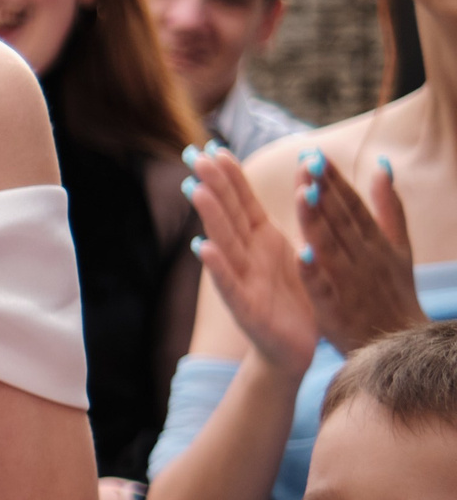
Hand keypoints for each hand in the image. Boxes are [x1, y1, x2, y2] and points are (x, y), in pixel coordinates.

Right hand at [185, 143, 317, 377]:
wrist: (293, 350)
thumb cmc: (295, 300)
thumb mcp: (297, 252)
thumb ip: (296, 218)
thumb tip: (304, 179)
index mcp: (262, 241)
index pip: (243, 202)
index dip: (229, 176)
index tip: (214, 149)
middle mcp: (247, 256)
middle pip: (228, 216)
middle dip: (213, 186)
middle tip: (195, 158)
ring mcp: (243, 281)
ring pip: (224, 243)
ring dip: (210, 217)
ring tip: (197, 191)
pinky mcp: (246, 309)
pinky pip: (230, 285)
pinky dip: (217, 267)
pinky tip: (205, 249)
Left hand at [297, 149, 425, 353]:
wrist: (399, 345)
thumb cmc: (393, 291)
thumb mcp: (398, 248)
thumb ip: (388, 208)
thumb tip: (383, 165)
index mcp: (376, 243)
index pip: (352, 206)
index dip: (335, 181)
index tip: (315, 155)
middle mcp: (365, 259)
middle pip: (342, 222)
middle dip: (326, 192)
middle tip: (307, 162)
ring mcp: (352, 285)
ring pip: (332, 249)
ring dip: (318, 223)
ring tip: (304, 195)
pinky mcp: (338, 311)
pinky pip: (325, 290)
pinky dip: (314, 274)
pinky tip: (300, 255)